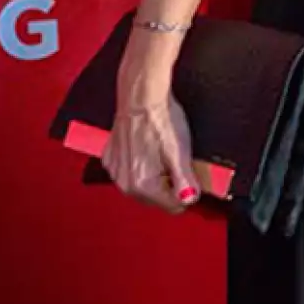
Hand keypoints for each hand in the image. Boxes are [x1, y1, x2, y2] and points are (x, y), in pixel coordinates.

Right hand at [102, 93, 199, 214]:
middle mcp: (124, 182)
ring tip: (163, 155)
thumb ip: (186, 181)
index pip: (172, 206)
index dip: (186, 193)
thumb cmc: (159, 119)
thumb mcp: (181, 153)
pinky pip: (130, 172)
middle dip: (170, 186)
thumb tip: (190, 198)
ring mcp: (115, 170)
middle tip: (178, 164)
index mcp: (142, 184)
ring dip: (156, 178)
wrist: (141, 97)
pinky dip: (142, 166)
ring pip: (143, 187)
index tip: (191, 180)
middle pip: (156, 199)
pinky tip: (150, 150)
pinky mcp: (112, 159)